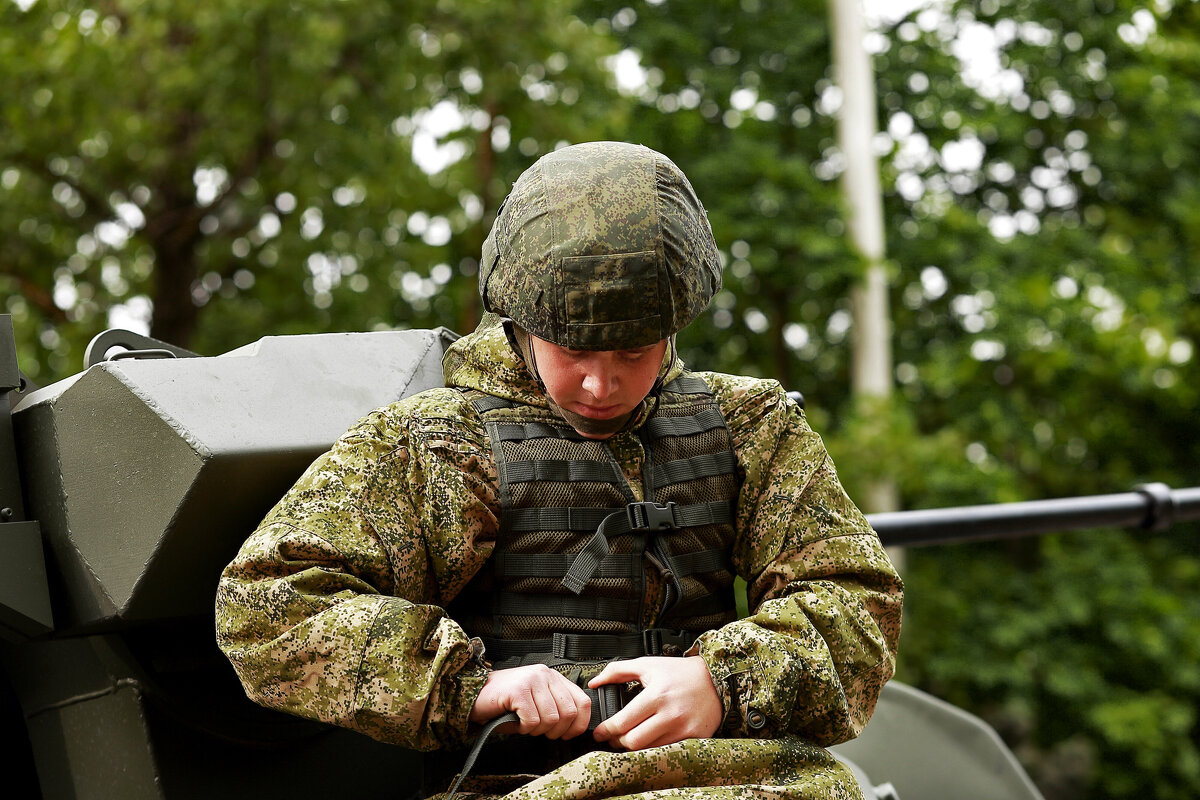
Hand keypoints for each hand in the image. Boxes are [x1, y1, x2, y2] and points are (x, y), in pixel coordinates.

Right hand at [469, 664, 591, 739]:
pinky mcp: (518, 691)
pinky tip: (514, 722)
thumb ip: (555, 706)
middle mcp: (545, 674)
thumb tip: (575, 726)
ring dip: (536, 730)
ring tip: (523, 724)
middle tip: (538, 731)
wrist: (471, 694)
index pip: (582, 701)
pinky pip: (532, 721)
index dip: (579, 725)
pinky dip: (523, 729)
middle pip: (569, 713)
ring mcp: (531, 680)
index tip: (567, 735)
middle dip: (555, 731)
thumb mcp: (535, 699)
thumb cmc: (503, 701)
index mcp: (553, 676)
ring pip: (551, 719)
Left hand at [589, 655, 722, 750]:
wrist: (716, 679)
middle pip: (633, 741)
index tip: (600, 733)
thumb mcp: (647, 664)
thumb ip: (617, 671)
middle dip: (617, 742)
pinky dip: (654, 748)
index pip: (623, 722)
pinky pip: (667, 751)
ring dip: (634, 747)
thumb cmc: (680, 672)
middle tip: (612, 738)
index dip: (606, 731)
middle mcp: (670, 714)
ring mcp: (683, 729)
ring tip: (629, 738)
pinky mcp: (694, 738)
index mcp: (656, 695)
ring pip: (649, 750)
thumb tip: (594, 682)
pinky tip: (649, 740)